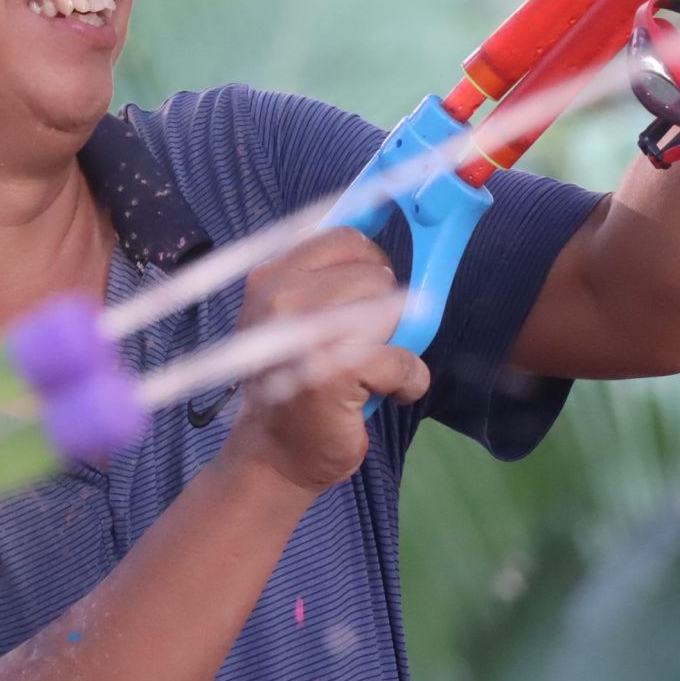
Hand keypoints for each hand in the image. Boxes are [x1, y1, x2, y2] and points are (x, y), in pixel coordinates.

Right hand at [223, 228, 429, 495]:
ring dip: (398, 346)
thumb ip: (328, 275)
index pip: (346, 238)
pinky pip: (404, 361)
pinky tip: (385, 393)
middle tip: (360, 346)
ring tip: (370, 371)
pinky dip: (408, 381)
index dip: (371, 265)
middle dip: (385, 312)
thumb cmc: (293, 380)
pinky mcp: (333, 375)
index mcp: (270, 277)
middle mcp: (280, 301)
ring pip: (394, 312)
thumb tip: (388, 226)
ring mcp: (304, 337)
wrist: (274, 454)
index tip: (370, 294)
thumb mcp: (292, 316)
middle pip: (377, 275)